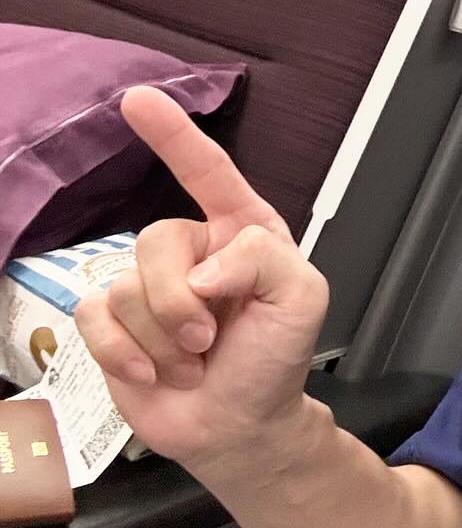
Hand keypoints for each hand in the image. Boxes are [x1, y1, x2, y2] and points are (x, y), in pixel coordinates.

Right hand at [74, 87, 328, 479]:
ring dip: (164, 337)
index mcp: (241, 231)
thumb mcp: (301, 299)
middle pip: (156, 239)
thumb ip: (263, 259)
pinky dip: (125, 352)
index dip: (173, 134)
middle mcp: (192, 251)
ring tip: (193, 361)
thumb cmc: (275, 359)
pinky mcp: (113, 326)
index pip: (208, 171)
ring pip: (125, 286)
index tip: (138, 99)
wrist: (240, 428)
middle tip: (210, 339)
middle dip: (181, 299)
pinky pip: (94, 318)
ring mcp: (148, 287)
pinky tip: (152, 372)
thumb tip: (201, 268)